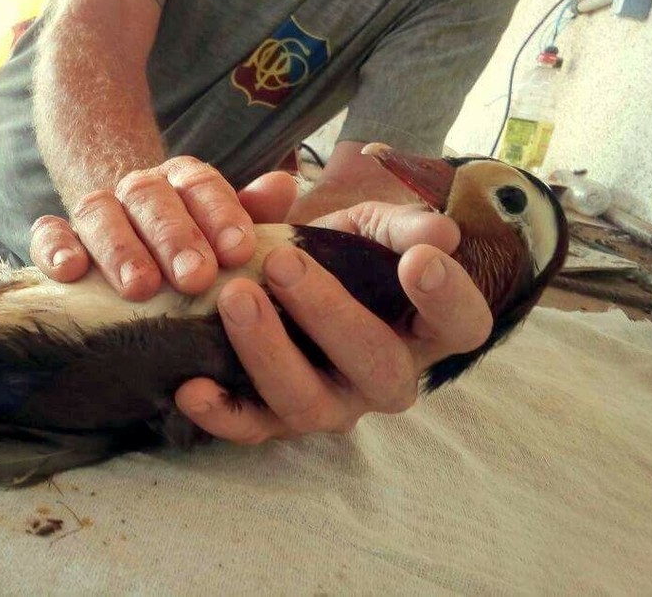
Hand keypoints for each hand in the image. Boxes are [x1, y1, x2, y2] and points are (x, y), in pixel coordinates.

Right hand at [29, 156, 296, 299]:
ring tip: (139, 287)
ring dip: (119, 249)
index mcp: (185, 183)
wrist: (133, 237)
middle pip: (152, 199)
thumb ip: (257, 213)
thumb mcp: (230, 231)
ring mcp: (98, 211)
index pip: (202, 185)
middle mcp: (140, 190)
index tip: (239, 251)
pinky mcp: (60, 237)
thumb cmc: (196, 247)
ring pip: (100, 213)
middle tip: (195, 278)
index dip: (221, 215)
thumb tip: (283, 185)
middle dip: (174, 237)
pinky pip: (49, 233)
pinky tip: (69, 272)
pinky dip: (55, 248)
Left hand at [175, 201, 492, 443]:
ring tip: (234, 296)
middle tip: (282, 262)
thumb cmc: (343, 251)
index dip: (448, 298)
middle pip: (374, 366)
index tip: (418, 260)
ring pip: (307, 402)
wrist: (286, 272)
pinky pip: (249, 427)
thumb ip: (401, 225)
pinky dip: (219, 412)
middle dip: (329, 314)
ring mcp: (330, 405)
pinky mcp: (274, 418)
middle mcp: (383, 379)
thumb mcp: (371, 225)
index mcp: (423, 329)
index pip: (461, 325)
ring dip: (268, 351)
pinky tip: (190, 385)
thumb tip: (440, 234)